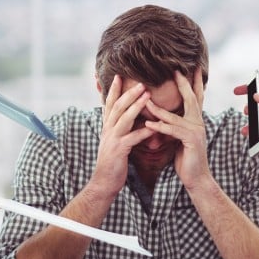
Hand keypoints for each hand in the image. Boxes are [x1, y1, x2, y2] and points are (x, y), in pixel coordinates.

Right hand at [91, 75, 153, 195]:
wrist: (103, 182)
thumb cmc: (112, 163)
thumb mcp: (113, 142)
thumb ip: (119, 130)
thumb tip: (126, 119)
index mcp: (107, 127)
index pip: (110, 104)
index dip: (114, 90)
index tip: (119, 76)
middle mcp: (108, 130)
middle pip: (117, 107)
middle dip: (128, 93)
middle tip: (141, 82)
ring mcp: (112, 140)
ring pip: (124, 118)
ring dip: (136, 106)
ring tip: (147, 95)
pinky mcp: (119, 150)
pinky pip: (133, 138)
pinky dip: (144, 131)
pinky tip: (154, 127)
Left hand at [145, 69, 208, 189]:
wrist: (196, 178)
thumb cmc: (186, 159)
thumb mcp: (179, 138)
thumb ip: (174, 126)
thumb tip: (163, 116)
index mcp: (196, 121)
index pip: (195, 97)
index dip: (194, 82)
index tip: (192, 68)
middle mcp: (198, 123)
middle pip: (191, 99)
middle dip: (184, 84)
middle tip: (176, 70)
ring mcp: (196, 131)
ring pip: (175, 116)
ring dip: (158, 108)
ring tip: (145, 99)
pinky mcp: (191, 141)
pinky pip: (172, 131)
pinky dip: (159, 127)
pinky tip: (148, 124)